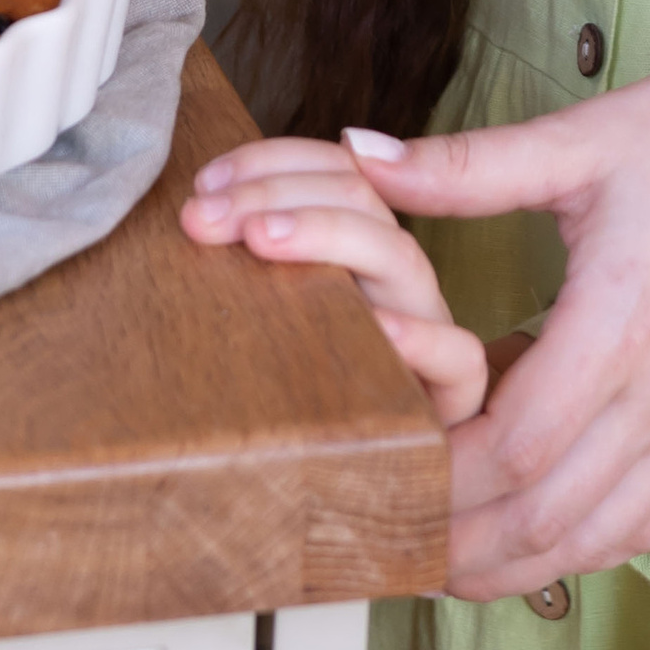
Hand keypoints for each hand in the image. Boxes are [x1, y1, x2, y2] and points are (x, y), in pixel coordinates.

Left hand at [183, 134, 489, 427]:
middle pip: (360, 198)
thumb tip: (188, 215)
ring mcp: (428, 332)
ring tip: (260, 240)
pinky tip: (371, 327)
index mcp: (354, 249)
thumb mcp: (259, 319)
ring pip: (404, 258)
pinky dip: (421, 338)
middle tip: (203, 216)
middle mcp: (393, 281)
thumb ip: (244, 265)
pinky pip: (461, 361)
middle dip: (276, 191)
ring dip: (327, 233)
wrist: (332, 488)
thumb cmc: (284, 401)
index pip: (333, 170)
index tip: (205, 183)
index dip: (271, 161)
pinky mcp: (453, 398)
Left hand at [339, 54, 649, 596]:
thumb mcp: (581, 140)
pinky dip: (593, 542)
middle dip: (462, 543)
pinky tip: (550, 533)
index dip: (445, 476)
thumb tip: (358, 152)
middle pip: (548, 515)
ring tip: (454, 559)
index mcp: (622, 321)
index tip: (387, 466)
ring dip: (521, 561)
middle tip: (392, 540)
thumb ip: (463, 165)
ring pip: (602, 536)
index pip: (517, 446)